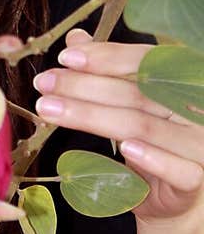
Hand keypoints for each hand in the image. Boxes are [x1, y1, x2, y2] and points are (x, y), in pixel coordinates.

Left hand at [32, 27, 203, 225]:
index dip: (105, 58)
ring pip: (144, 126)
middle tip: (44, 83)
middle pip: (136, 93)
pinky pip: (178, 168)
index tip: (65, 58)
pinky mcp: (196, 178)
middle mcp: (195, 108)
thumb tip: (76, 40)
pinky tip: (124, 149)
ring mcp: (199, 143)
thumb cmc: (149, 142)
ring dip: (93, 118)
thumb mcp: (126, 103)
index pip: (145, 62)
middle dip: (84, 87)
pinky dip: (151, 157)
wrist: (169, 194)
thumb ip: (107, 72)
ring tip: (52, 110)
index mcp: (183, 83)